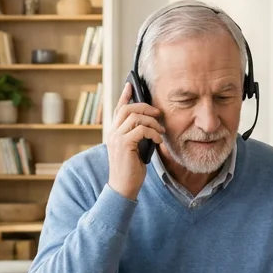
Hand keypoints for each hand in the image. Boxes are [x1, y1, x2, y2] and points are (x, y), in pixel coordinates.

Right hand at [107, 82, 164, 200]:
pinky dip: (153, 133)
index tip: (131, 85)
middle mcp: (112, 133)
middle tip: (158, 113)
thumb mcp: (135, 149)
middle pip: (128, 109)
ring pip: (135, 117)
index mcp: (113, 133)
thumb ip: (137, 135)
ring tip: (160, 131)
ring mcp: (116, 138)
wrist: (123, 188)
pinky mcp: (124, 144)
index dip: (125, 96)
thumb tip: (151, 123)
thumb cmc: (131, 170)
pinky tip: (158, 141)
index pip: (118, 109)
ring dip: (152, 122)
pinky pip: (141, 129)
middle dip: (145, 107)